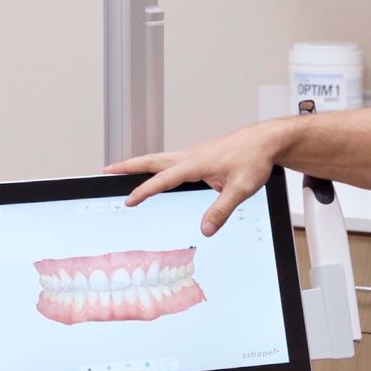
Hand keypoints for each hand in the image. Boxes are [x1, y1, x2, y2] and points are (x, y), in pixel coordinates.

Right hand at [104, 120, 289, 235]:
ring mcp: (193, 155)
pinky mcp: (198, 157)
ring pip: (159, 159)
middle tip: (105, 171)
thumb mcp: (241, 189)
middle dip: (127, 166)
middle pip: (151, 161)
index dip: (145, 190)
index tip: (129, 200)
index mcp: (196, 163)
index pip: (164, 179)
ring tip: (120, 170)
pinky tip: (155, 173)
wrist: (264, 141)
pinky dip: (155, 165)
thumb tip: (206, 229)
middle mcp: (190, 156)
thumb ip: (222, 210)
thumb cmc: (253, 160)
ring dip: (139, 164)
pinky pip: (170, 161)